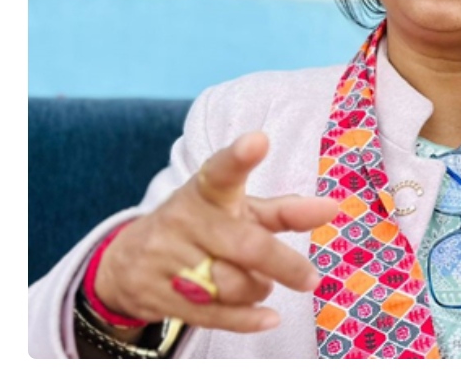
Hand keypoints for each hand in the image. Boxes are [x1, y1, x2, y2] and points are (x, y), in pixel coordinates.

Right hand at [92, 132, 337, 333]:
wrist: (128, 261)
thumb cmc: (203, 227)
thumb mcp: (239, 211)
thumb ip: (286, 211)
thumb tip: (332, 208)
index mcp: (206, 190)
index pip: (222, 171)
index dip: (239, 158)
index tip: (258, 141)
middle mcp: (184, 218)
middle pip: (247, 246)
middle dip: (285, 265)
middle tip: (311, 278)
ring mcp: (166, 257)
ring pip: (231, 285)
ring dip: (258, 290)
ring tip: (258, 283)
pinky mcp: (156, 293)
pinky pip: (212, 314)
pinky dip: (246, 319)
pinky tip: (268, 318)